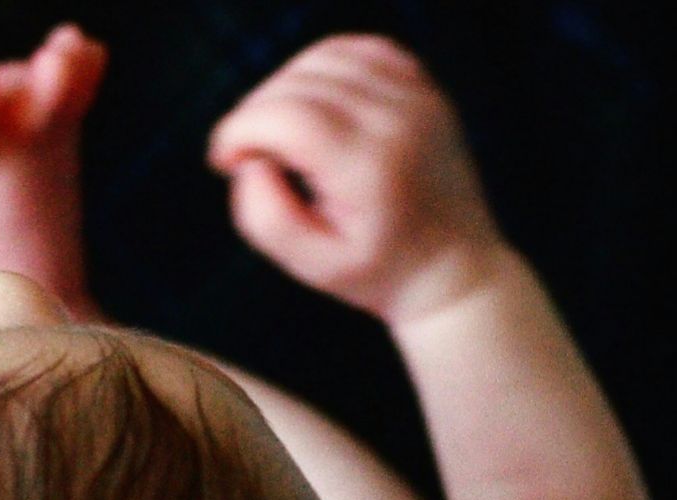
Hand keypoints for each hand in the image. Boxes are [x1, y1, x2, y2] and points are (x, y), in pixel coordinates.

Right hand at [208, 34, 504, 321]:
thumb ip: (263, 216)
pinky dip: (321, 68)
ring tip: (276, 134)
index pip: (287, 116)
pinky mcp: (423, 88)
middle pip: (298, 83)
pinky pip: (357, 50)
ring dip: (282, 88)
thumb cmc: (375, 271)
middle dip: (254, 114)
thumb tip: (251, 159)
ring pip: (323, 58)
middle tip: (247, 158)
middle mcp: (399, 121)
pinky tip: (309, 105)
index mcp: (371, 167)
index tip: (224, 162)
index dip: (239, 130)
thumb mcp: (310, 265)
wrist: (452, 268)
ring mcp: (417, 98)